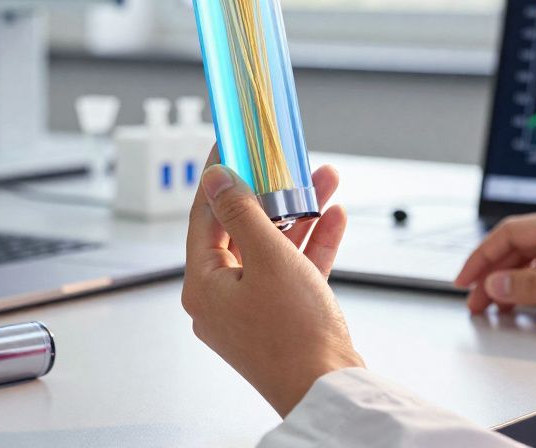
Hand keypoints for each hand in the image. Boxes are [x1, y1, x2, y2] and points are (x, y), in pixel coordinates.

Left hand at [181, 151, 363, 416]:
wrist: (330, 391)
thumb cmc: (296, 336)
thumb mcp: (268, 258)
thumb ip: (242, 212)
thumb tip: (215, 179)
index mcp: (202, 285)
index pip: (203, 215)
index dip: (219, 175)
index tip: (231, 144)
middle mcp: (220, 298)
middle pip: (240, 229)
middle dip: (271, 192)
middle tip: (283, 160)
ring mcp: (251, 310)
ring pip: (271, 247)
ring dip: (298, 213)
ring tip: (322, 180)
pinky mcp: (280, 318)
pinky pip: (291, 271)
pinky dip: (311, 245)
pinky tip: (333, 216)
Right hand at [454, 207, 535, 334]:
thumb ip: (535, 286)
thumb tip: (497, 283)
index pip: (511, 232)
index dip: (481, 257)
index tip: (465, 281)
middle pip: (521, 241)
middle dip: (493, 269)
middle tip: (476, 298)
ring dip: (514, 275)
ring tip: (499, 301)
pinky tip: (534, 294)